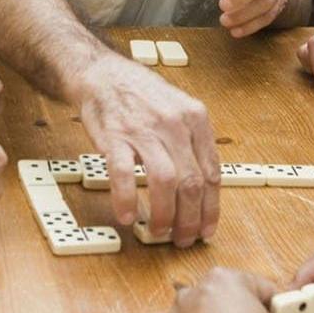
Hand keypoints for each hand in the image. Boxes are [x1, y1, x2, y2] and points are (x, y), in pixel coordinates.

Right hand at [78, 57, 219, 243]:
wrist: (102, 74)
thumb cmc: (141, 95)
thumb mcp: (179, 109)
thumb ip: (193, 143)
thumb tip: (203, 189)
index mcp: (196, 118)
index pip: (211, 173)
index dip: (211, 207)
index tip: (207, 229)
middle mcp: (174, 124)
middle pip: (191, 182)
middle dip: (190, 219)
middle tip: (183, 238)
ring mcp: (144, 130)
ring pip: (164, 182)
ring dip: (164, 214)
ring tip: (159, 231)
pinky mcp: (114, 136)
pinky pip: (122, 175)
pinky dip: (126, 199)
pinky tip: (128, 216)